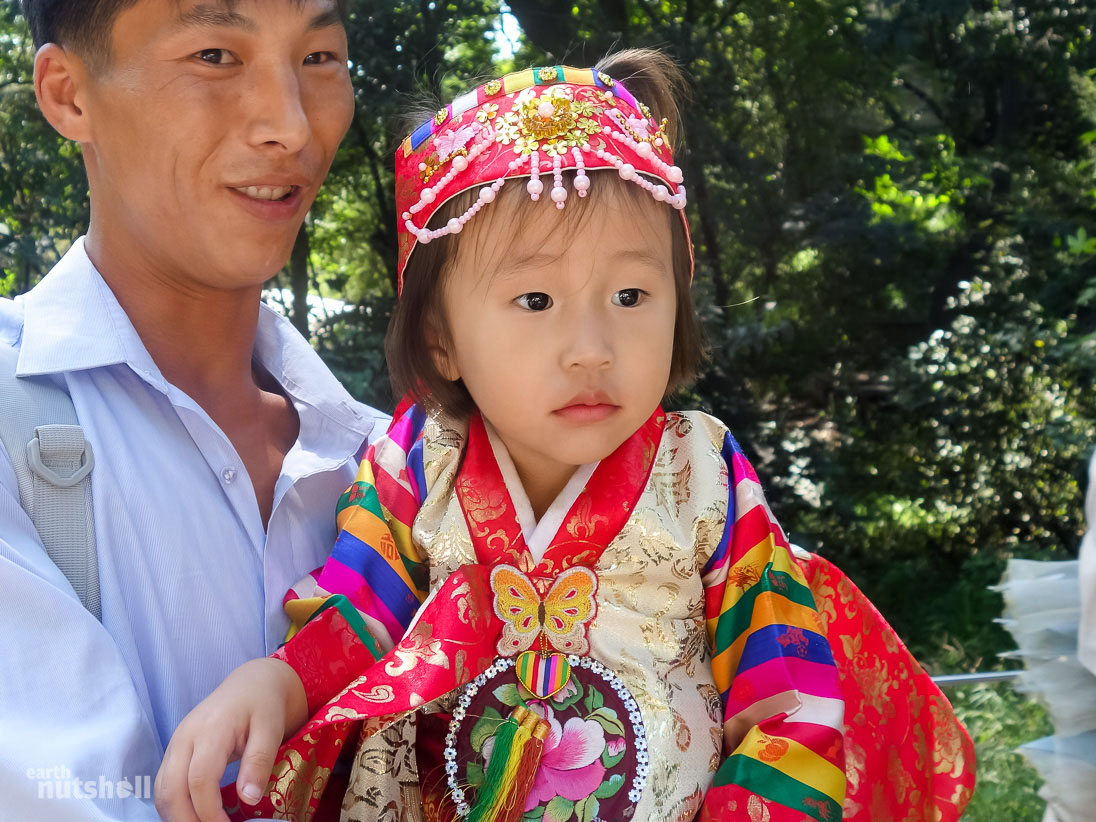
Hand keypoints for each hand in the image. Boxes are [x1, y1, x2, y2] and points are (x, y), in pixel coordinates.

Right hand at [154, 656, 307, 821]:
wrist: (249, 685)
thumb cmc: (263, 705)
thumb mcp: (271, 728)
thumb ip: (259, 761)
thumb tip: (248, 798)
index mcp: (211, 729)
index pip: (199, 779)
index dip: (209, 811)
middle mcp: (185, 737)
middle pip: (171, 789)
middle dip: (186, 819)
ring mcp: (175, 744)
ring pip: (162, 790)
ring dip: (176, 815)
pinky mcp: (174, 751)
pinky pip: (164, 784)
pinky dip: (173, 805)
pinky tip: (193, 816)